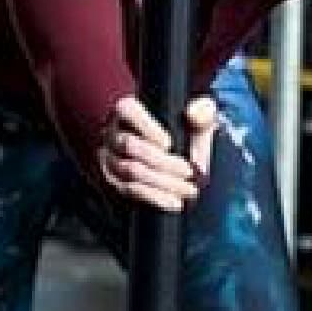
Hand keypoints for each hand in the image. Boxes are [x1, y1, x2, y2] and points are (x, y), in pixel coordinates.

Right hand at [98, 95, 216, 212]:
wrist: (180, 159)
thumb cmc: (187, 132)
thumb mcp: (198, 117)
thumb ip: (203, 111)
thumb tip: (192, 114)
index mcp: (128, 109)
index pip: (127, 111)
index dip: (146, 127)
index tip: (168, 143)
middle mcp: (112, 131)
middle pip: (130, 145)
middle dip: (163, 162)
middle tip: (188, 172)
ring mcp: (108, 157)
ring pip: (130, 171)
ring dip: (162, 182)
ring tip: (188, 189)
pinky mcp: (112, 180)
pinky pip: (128, 191)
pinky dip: (153, 197)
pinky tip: (173, 202)